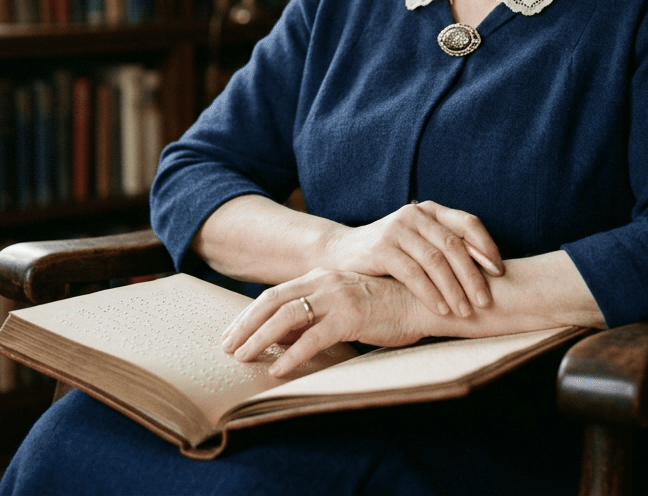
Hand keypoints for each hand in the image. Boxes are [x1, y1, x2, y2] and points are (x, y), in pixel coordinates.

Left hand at [221, 269, 425, 376]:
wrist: (422, 303)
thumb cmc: (384, 307)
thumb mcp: (343, 307)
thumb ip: (314, 316)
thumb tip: (279, 336)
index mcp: (321, 277)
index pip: (275, 294)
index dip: (249, 314)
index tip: (230, 334)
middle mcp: (325, 282)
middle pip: (273, 301)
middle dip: (245, 325)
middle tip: (225, 348)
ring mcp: (338, 297)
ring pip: (287, 317)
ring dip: (260, 338)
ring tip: (242, 358)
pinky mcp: (352, 316)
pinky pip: (314, 337)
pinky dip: (292, 354)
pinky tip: (278, 370)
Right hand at [322, 200, 503, 318]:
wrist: (342, 252)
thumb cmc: (390, 253)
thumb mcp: (419, 243)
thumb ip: (446, 248)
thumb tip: (490, 271)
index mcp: (430, 210)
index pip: (468, 223)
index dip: (487, 247)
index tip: (500, 273)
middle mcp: (415, 214)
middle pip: (453, 245)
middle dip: (473, 276)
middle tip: (486, 301)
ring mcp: (397, 229)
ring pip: (435, 260)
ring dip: (454, 289)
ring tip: (466, 311)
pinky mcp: (381, 247)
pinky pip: (413, 273)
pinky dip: (430, 293)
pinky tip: (442, 310)